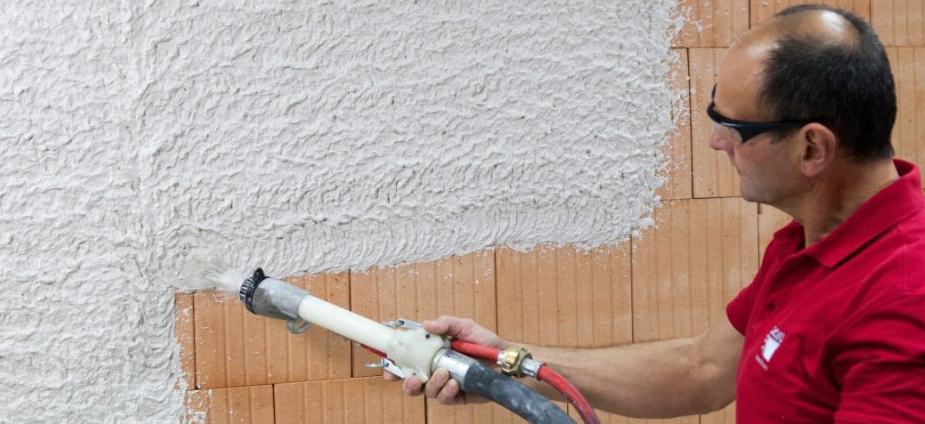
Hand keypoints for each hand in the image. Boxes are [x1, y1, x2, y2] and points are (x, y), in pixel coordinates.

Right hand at [383, 315, 506, 404]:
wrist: (505, 359)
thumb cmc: (485, 342)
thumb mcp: (465, 326)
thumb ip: (446, 324)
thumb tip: (426, 324)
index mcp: (432, 354)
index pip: (408, 361)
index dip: (395, 367)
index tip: (389, 368)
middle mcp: (435, 370)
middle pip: (411, 383)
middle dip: (407, 384)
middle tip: (413, 378)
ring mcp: (445, 385)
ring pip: (427, 391)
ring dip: (432, 384)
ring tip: (445, 373)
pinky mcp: (457, 396)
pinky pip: (444, 398)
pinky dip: (447, 391)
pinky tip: (455, 383)